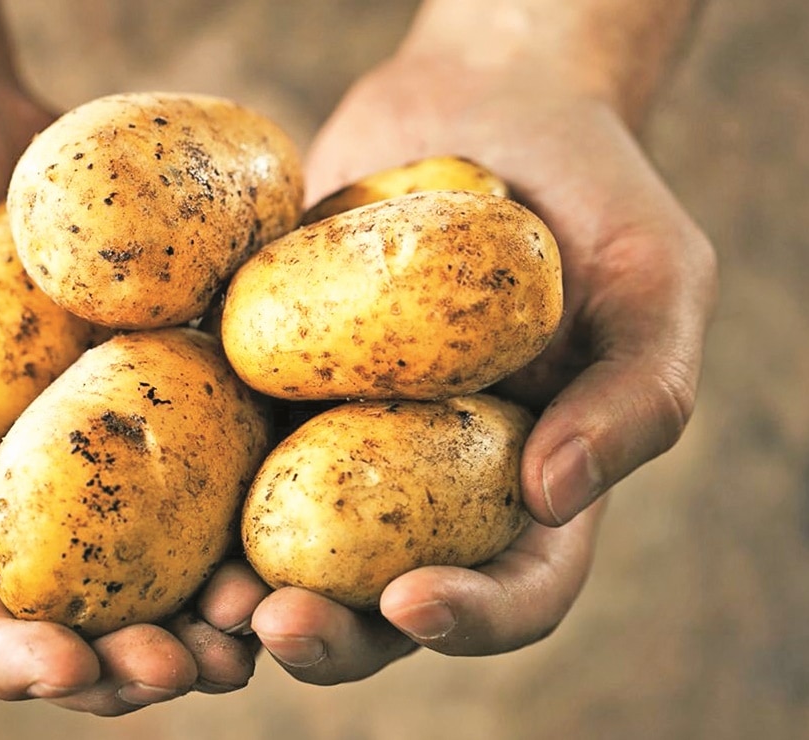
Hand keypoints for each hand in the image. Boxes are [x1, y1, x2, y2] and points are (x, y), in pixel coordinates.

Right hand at [0, 81, 264, 714]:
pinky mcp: (159, 393)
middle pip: (74, 612)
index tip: (66, 669)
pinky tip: (294, 525)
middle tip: (190, 669)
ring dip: (207, 614)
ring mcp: (95, 449)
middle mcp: (15, 492)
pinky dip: (250, 510)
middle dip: (128, 663)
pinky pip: (209, 465)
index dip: (9, 655)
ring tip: (257, 627)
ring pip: (157, 565)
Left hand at [253, 49, 715, 681]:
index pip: (518, 588)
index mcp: (533, 483)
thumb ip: (638, 393)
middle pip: (383, 602)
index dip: (472, 619)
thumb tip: (553, 497)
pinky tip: (152, 480)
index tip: (413, 602)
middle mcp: (433, 482)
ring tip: (206, 595)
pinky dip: (191, 483)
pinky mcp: (276, 383)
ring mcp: (344, 437)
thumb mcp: (656, 280)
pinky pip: (228, 444)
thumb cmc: (593, 191)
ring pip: (291, 548)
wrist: (485, 103)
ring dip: (245, 591)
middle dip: (331, 634)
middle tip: (272, 623)